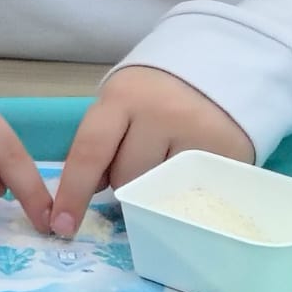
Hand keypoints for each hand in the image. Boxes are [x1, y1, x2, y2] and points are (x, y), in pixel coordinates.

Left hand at [52, 66, 253, 236]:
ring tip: (167, 161)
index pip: (90, 151)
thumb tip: (90, 190)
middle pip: (125, 178)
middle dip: (123, 181)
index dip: (74, 192)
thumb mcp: (121, 102)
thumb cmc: (156, 92)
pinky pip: (195, 196)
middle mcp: (160, 114)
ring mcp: (197, 136)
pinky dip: (187, 192)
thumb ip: (103, 140)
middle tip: (139, 159)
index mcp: (123, 97)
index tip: (62, 225)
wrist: (220, 66)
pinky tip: (191, 174)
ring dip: (155, 189)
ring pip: (159, 193)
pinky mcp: (229, 157)